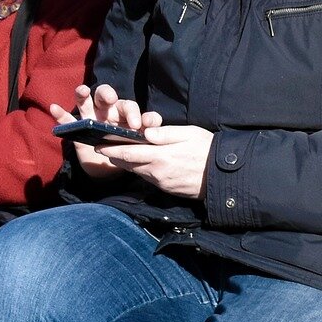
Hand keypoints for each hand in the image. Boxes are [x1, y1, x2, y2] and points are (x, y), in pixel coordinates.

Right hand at [49, 84, 163, 177]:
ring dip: (82, 94)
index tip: (140, 125)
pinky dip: (60, 114)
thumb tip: (151, 129)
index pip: (129, 107)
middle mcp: (106, 112)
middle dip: (107, 94)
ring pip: (85, 101)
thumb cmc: (127, 149)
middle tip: (111, 100)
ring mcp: (90, 118)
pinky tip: (54, 108)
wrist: (111, 168)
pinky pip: (67, 120)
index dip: (135, 113)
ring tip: (82, 91)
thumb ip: (145, 135)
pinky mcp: (77, 128)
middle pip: (105, 95)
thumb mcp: (138, 144)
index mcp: (123, 114)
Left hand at [99, 125, 213, 196]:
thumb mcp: (189, 134)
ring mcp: (161, 183)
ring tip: (120, 154)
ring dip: (128, 163)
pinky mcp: (166, 189)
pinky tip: (142, 163)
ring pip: (137, 172)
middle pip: (128, 164)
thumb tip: (146, 132)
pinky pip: (148, 178)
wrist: (223, 176)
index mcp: (160, 156)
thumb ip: (166, 133)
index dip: (110, 149)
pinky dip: (141, 169)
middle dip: (115, 156)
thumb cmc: (208, 150)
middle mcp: (157, 172)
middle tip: (104, 148)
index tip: (98, 145)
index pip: (127, 153)